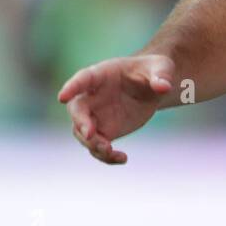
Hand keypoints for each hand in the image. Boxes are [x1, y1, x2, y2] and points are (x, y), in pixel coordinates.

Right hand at [56, 54, 175, 163]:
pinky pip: (99, 147)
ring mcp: (96, 116)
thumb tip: (164, 87)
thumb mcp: (161, 67)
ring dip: (92, 144)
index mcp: (101, 74)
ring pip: (83, 133)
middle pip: (78, 110)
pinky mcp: (105, 131)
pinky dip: (106, 156)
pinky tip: (122, 158)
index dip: (71, 88)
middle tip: (90, 134)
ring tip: (109, 151)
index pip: (83, 80)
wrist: (152, 87)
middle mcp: (92, 96)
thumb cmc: (152, 70)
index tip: (62, 97)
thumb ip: (161, 75)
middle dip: (80, 122)